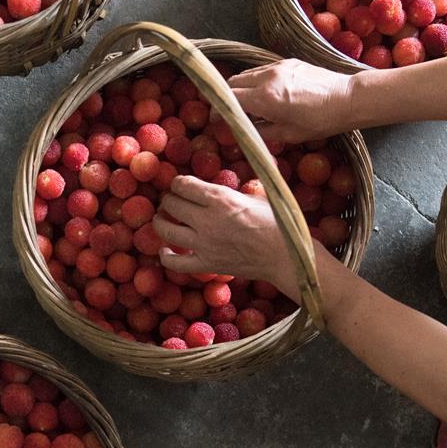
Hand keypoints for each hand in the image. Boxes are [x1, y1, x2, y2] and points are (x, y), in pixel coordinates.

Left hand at [152, 176, 298, 299]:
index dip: (178, 183)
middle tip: (172, 201)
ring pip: (166, 230)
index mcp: (220, 198)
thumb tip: (217, 185)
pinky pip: (175, 263)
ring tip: (162, 218)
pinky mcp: (206, 264)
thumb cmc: (277, 223)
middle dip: (169, 200)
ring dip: (160, 222)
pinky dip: (165, 256)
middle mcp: (207, 220)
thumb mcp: (256, 196)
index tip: (180, 185)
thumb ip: (232, 191)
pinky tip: (164, 250)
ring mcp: (204, 244)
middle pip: (171, 204)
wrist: (286, 256)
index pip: (183, 185)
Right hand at [227, 59, 353, 142]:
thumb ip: (260, 130)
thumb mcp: (287, 134)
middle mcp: (266, 78)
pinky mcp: (288, 62)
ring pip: (246, 74)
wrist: (348, 98)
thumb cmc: (320, 122)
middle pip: (233, 82)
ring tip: (246, 102)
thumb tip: (244, 129)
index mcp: (264, 98)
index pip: (228, 98)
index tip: (216, 119)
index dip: (218, 109)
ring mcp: (277, 67)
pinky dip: (255, 80)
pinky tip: (264, 93)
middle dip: (226, 96)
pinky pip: (261, 70)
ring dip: (240, 87)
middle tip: (229, 111)